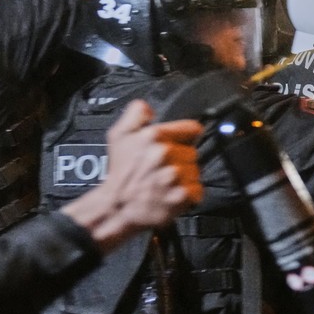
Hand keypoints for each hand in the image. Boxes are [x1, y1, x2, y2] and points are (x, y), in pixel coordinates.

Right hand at [60, 101, 204, 252]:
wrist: (116, 206)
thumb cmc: (120, 174)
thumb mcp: (118, 136)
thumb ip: (135, 114)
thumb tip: (147, 106)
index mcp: (154, 136)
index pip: (192, 129)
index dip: (185, 137)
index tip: (178, 144)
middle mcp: (166, 153)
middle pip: (193, 152)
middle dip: (181, 159)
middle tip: (164, 168)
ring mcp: (175, 175)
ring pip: (195, 171)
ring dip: (185, 177)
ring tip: (166, 181)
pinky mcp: (182, 195)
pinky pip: (197, 190)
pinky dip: (188, 194)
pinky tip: (172, 193)